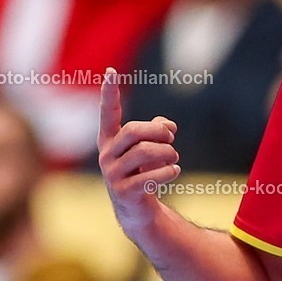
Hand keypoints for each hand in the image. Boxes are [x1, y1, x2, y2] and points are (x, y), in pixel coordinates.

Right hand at [97, 67, 180, 234]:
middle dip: (158, 131)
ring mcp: (112, 175)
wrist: (137, 209)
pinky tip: (174, 172)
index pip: (108, 113)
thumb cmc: (143, 170)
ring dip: (168, 153)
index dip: (110, 93)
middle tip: (171, 137)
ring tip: (174, 159)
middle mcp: (107, 155)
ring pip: (144, 152)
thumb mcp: (149, 146)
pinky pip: (150, 176)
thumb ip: (157, 129)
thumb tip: (167, 126)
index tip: (111, 71)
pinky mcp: (123, 192)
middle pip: (133, 131)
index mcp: (110, 140)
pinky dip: (168, 172)